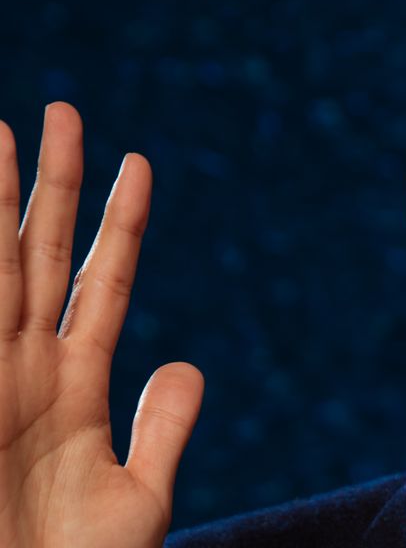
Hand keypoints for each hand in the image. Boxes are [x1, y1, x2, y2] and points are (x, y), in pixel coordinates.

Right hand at [0, 103, 203, 547]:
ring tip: (2, 132)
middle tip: (63, 110)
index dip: (122, 223)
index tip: (138, 163)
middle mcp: (26, 366)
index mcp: (76, 384)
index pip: (105, 280)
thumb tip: (186, 363)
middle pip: (45, 253)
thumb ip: (165, 427)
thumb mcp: (139, 496)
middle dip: (53, 184)